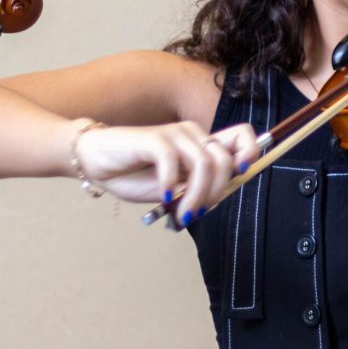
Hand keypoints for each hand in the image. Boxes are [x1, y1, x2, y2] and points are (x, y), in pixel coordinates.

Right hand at [75, 121, 259, 221]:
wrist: (96, 162)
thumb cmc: (135, 175)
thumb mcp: (173, 187)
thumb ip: (195, 189)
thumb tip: (218, 198)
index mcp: (202, 145)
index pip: (242, 136)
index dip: (251, 152)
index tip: (242, 174)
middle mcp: (194, 135)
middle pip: (225, 160)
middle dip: (215, 193)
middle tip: (194, 213)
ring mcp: (175, 134)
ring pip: (203, 164)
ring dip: (196, 195)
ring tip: (182, 214)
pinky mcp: (154, 138)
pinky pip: (172, 160)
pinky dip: (171, 183)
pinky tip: (165, 196)